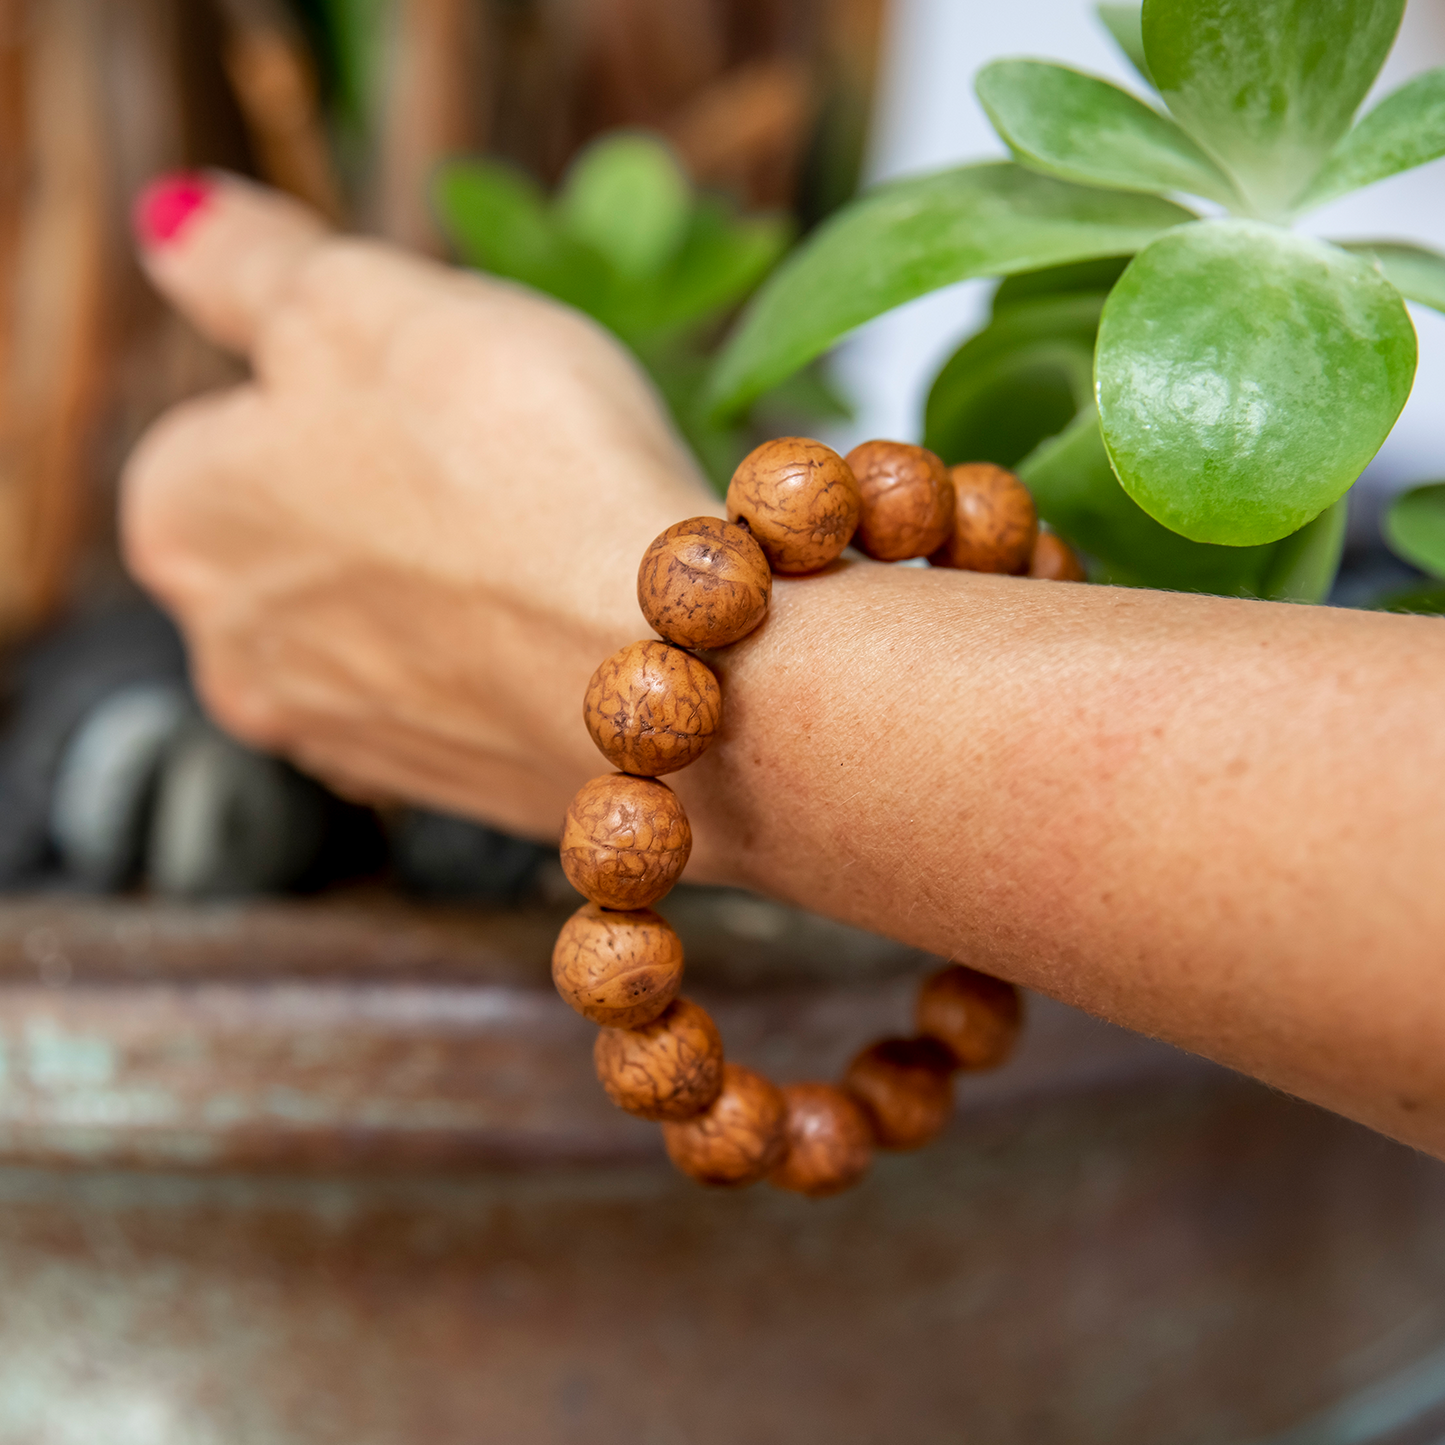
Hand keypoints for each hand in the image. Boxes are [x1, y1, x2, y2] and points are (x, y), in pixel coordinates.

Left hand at [123, 173, 714, 840]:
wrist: (672, 663)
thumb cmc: (520, 470)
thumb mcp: (367, 304)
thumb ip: (249, 264)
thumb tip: (173, 226)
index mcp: (178, 514)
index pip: (231, 421)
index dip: (345, 385)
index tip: (432, 387)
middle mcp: (231, 648)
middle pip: (305, 528)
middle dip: (388, 489)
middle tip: (502, 459)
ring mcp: (336, 737)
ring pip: (381, 616)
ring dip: (446, 578)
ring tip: (546, 543)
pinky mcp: (437, 790)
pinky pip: (452, 693)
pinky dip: (491, 656)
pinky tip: (558, 624)